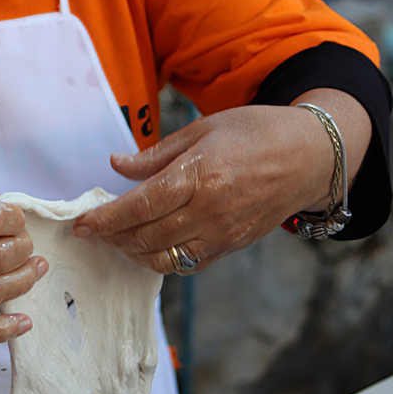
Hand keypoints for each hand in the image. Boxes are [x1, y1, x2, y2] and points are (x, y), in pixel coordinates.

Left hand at [73, 102, 358, 273]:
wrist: (311, 156)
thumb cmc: (256, 132)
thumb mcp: (203, 129)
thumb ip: (157, 154)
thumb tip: (117, 164)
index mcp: (199, 176)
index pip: (139, 206)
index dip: (106, 219)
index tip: (82, 225)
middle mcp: (210, 211)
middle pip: (145, 237)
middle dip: (112, 237)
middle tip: (93, 230)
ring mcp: (223, 233)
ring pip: (163, 258)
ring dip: (133, 252)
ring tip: (118, 238)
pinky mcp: (233, 246)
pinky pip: (188, 263)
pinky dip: (162, 260)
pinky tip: (149, 245)